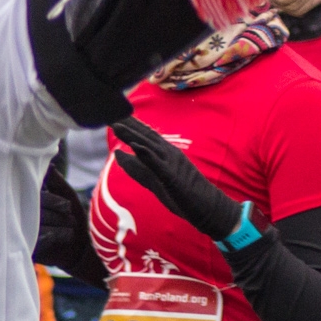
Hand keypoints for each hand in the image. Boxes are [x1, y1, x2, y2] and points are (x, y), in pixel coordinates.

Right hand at [34, 161, 108, 287]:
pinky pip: (44, 237)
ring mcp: (25, 233)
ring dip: (62, 223)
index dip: (53, 200)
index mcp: (31, 201)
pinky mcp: (30, 248)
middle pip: (38, 208)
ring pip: (42, 222)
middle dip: (59, 213)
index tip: (66, 206)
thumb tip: (49, 165)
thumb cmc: (75, 219)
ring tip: (70, 228)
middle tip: (71, 219)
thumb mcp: (67, 196)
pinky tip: (68, 236)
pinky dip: (61, 234)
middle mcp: (25, 215)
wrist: (82, 249)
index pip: (35, 195)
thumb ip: (57, 181)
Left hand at [111, 116, 243, 240]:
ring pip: (149, 146)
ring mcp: (172, 165)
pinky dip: (146, 154)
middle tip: (109, 110)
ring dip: (132, 135)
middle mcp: (169, 154)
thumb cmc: (183, 194)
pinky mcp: (174, 178)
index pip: (144, 134)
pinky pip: (158, 165)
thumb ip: (136, 167)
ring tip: (116, 124)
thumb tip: (116, 154)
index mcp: (165, 153)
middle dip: (127, 124)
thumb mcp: (154, 180)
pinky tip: (135, 146)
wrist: (211, 209)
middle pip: (145, 136)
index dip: (128, 123)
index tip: (112, 112)